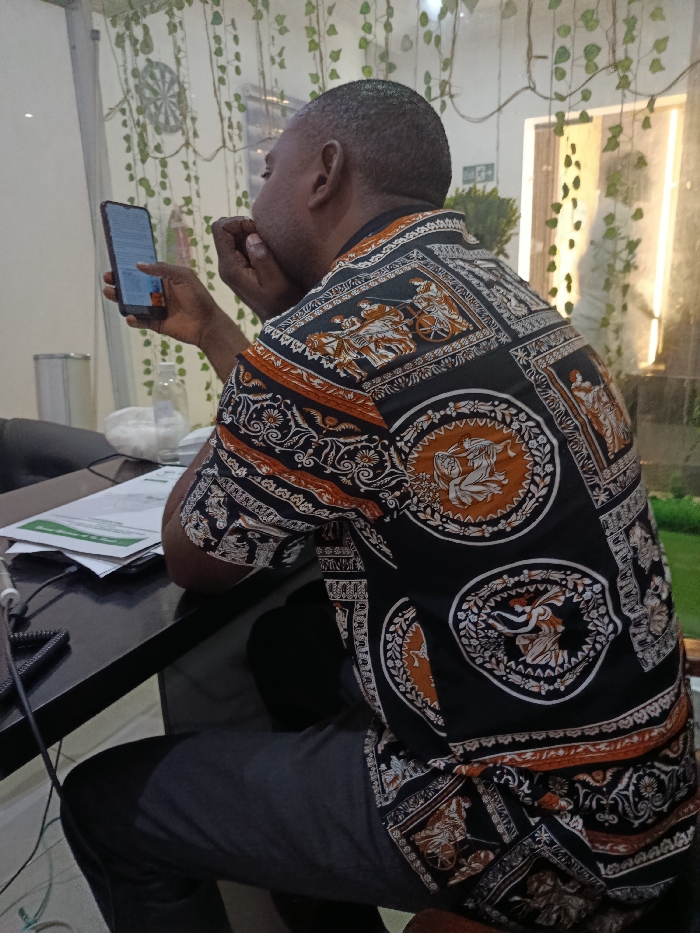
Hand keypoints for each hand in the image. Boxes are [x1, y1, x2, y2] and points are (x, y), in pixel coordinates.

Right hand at [103, 262, 222, 346]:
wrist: (206, 323)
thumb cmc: (197, 297)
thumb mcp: (183, 276)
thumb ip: (162, 269)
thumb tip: (138, 265)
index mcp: (163, 279)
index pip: (142, 272)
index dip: (128, 268)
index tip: (115, 264)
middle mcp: (157, 293)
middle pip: (134, 287)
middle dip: (119, 283)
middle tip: (108, 279)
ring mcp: (155, 308)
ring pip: (133, 303)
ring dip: (120, 299)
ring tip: (110, 293)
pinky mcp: (156, 324)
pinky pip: (141, 321)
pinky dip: (134, 320)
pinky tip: (130, 316)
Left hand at [211, 217, 302, 320]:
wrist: (280, 321)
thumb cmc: (281, 303)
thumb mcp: (276, 282)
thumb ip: (263, 259)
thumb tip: (252, 237)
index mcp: (230, 267)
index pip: (219, 229)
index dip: (238, 222)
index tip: (258, 231)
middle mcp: (225, 265)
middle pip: (223, 230)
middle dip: (243, 227)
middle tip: (264, 238)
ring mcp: (231, 267)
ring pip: (231, 236)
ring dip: (249, 234)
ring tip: (266, 246)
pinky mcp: (239, 269)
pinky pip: (239, 246)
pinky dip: (252, 242)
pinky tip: (265, 252)